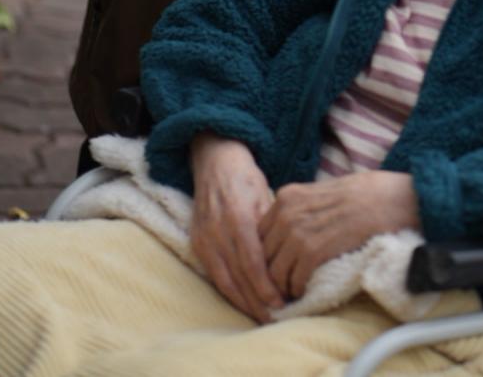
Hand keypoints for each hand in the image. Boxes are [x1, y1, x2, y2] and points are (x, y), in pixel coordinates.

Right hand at [189, 133, 284, 323]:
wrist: (214, 162)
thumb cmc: (246, 177)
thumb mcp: (265, 196)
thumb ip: (270, 228)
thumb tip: (285, 260)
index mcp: (237, 217)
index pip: (252, 262)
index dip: (265, 286)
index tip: (281, 303)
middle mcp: (217, 231)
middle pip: (238, 277)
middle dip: (257, 302)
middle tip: (276, 319)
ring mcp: (204, 239)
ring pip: (224, 281)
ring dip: (243, 302)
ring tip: (262, 317)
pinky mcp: (197, 244)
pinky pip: (214, 275)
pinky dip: (229, 292)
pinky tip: (243, 303)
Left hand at [259, 170, 419, 300]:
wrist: (386, 200)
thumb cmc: (358, 197)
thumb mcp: (318, 195)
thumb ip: (298, 211)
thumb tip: (281, 240)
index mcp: (286, 196)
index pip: (259, 234)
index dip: (265, 257)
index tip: (274, 271)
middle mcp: (287, 211)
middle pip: (263, 255)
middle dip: (270, 276)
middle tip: (279, 291)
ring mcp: (298, 230)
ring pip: (275, 271)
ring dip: (282, 288)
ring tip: (291, 296)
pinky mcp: (313, 248)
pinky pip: (294, 278)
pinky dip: (297, 290)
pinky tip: (305, 292)